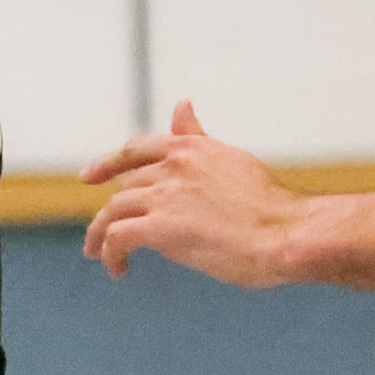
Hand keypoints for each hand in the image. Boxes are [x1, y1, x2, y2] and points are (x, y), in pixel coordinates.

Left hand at [82, 100, 309, 283]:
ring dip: (101, 236)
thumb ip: (198, 138)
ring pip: (111, 212)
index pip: (135, 149)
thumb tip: (180, 104)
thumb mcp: (230, 159)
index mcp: (191, 148)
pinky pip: (116, 239)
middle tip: (104, 234)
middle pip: (124, 187)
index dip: (108, 163)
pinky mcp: (159, 228)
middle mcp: (173, 166)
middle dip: (112, 211)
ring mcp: (165, 196)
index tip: (88, 176)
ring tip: (99, 255)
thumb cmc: (267, 206)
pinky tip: (118, 270)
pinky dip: (110, 255)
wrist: (287, 234)